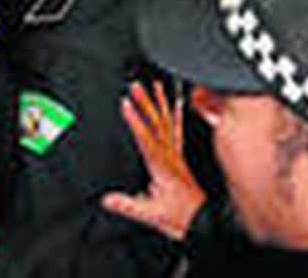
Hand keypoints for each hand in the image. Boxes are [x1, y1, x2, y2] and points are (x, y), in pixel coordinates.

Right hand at [101, 80, 205, 240]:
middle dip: (145, 103)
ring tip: (154, 86)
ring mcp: (176, 155)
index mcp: (161, 166)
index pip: (145, 138)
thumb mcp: (151, 215)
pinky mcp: (179, 157)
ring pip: (167, 123)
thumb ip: (128, 205)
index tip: (126, 103)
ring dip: (159, 103)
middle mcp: (169, 156)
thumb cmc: (179, 217)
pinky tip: (177, 103)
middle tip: (136, 86)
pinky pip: (177, 130)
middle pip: (156, 124)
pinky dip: (176, 115)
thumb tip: (107, 199)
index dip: (135, 120)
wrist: (200, 221)